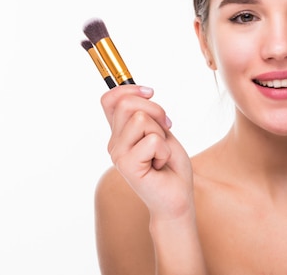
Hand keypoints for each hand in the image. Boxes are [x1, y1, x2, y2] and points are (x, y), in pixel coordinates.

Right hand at [101, 85, 193, 220]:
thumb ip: (148, 114)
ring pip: (141, 119)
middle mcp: (114, 142)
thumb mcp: (161, 131)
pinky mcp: (127, 165)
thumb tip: (143, 91)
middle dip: (155, 110)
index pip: (109, 99)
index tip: (150, 92)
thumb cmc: (171, 165)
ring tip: (161, 153)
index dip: (128, 88)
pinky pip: (153, 140)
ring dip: (161, 133)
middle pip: (127, 103)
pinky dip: (165, 150)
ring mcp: (118, 154)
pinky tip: (160, 165)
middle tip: (167, 129)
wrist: (177, 197)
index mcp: (120, 132)